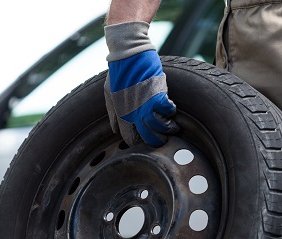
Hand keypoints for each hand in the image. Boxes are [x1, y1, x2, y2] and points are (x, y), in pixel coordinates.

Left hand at [104, 23, 178, 146]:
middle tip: (162, 140)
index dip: (137, 141)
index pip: (130, 138)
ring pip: (161, 127)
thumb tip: (115, 130)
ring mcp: (147, 105)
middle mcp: (135, 113)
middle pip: (148, 137)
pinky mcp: (158, 96)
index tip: (144, 139)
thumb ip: (113, 113)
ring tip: (172, 127)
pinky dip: (171, 111)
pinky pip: (168, 111)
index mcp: (122, 114)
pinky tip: (170, 109)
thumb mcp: (109, 94)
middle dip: (156, 141)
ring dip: (168, 129)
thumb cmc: (118, 72)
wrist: (128, 55)